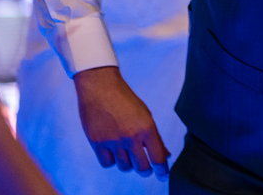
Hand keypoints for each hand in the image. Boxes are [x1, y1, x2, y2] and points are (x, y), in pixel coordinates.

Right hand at [73, 66, 168, 180]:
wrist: (100, 87)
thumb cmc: (125, 100)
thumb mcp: (145, 115)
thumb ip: (154, 137)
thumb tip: (165, 156)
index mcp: (147, 128)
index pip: (158, 157)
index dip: (162, 170)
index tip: (163, 176)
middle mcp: (131, 136)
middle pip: (142, 167)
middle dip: (145, 170)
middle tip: (144, 166)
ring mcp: (113, 141)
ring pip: (125, 167)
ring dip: (127, 163)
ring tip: (126, 151)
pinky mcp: (97, 143)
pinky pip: (108, 164)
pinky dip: (111, 160)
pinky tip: (112, 150)